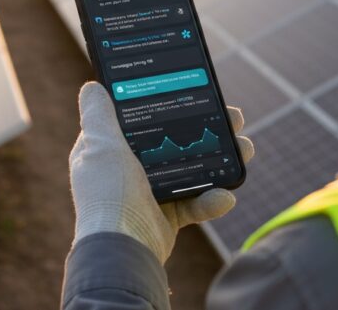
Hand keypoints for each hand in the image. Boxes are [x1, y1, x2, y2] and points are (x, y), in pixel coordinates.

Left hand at [69, 81, 254, 263]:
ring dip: (221, 159)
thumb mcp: (98, 145)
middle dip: (207, 129)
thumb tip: (93, 87)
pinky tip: (226, 196)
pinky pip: (195, 204)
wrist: (124, 250)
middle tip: (233, 118)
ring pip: (191, 169)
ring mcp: (150, 193)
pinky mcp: (168, 217)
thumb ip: (99, 115)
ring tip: (245, 148)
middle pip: (173, 141)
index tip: (194, 93)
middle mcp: (129, 170)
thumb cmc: (108, 194)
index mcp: (110, 151)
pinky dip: (212, 200)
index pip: (140, 120)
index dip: (167, 105)